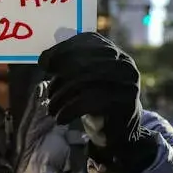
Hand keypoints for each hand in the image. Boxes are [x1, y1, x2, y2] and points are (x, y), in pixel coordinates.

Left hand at [38, 32, 155, 172]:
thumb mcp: (79, 79)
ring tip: (51, 110)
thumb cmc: (93, 100)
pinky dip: (69, 110)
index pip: (86, 41)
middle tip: (48, 95)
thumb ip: (66, 65)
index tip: (44, 64)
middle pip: (84, 62)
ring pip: (84, 82)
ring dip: (61, 98)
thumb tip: (44, 59)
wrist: (117, 131)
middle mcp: (124, 63)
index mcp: (112, 52)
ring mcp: (128, 83)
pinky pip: (90, 101)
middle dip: (60, 78)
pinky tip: (60, 119)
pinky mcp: (125, 103)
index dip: (62, 50)